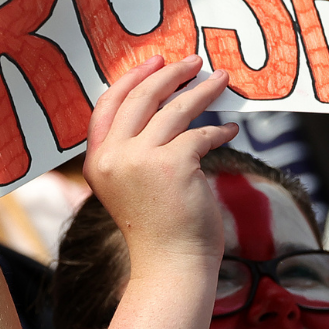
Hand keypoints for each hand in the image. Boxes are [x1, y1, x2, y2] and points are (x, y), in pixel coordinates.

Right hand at [85, 56, 234, 268]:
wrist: (171, 267)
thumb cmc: (158, 230)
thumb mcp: (130, 185)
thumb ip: (134, 151)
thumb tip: (166, 107)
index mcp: (97, 161)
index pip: (108, 105)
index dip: (133, 78)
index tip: (157, 62)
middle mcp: (114, 157)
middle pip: (141, 98)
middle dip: (170, 74)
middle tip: (194, 61)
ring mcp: (141, 160)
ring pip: (174, 109)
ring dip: (201, 90)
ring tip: (220, 80)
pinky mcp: (174, 165)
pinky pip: (200, 135)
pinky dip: (220, 131)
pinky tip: (231, 131)